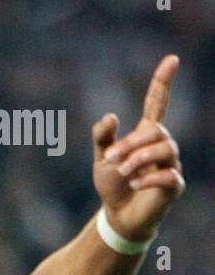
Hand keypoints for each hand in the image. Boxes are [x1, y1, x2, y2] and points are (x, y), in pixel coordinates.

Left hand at [94, 55, 184, 241]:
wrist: (118, 215)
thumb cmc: (112, 184)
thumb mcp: (101, 158)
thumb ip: (103, 137)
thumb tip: (111, 115)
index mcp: (145, 135)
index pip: (157, 102)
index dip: (163, 82)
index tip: (172, 59)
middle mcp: (162, 146)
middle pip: (156, 131)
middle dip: (132, 143)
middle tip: (111, 159)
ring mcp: (171, 164)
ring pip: (165, 149)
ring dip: (139, 159)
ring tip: (122, 172)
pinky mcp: (174, 185)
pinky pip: (169, 175)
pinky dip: (148, 178)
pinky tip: (133, 184)